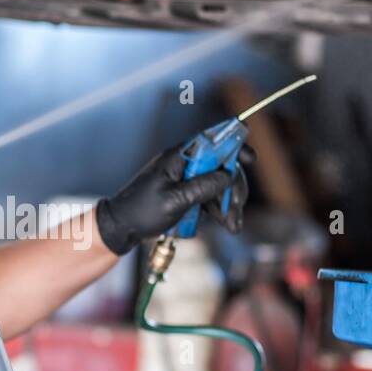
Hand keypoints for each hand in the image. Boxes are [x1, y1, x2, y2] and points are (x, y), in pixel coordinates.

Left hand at [95, 142, 253, 254]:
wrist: (120, 229)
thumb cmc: (141, 212)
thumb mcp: (175, 201)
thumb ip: (203, 187)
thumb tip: (228, 175)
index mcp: (178, 157)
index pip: (210, 141)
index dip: (233, 145)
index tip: (251, 158)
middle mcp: (183, 164)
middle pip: (220, 166)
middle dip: (233, 187)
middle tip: (237, 206)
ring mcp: (185, 180)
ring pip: (217, 185)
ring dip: (228, 204)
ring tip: (233, 225)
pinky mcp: (185, 194)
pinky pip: (209, 198)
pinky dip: (218, 210)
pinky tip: (226, 224)